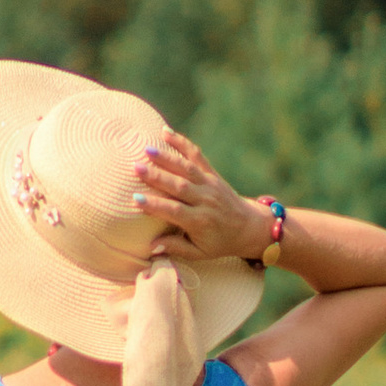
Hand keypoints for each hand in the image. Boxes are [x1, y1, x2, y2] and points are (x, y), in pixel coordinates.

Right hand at [132, 130, 269, 264]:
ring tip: (146, 149)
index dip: (155, 205)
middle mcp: (205, 200)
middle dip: (156, 176)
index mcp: (200, 221)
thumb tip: (151, 246)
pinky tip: (165, 132)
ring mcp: (210, 184)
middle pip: (179, 186)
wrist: (249, 227)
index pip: (174, 211)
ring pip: (187, 168)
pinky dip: (182, 143)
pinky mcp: (212, 174)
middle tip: (136, 168)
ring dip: (166, 157)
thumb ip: (176, 248)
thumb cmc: (220, 242)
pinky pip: (197, 155)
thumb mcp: (200, 253)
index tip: (136, 199)